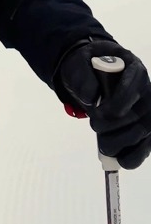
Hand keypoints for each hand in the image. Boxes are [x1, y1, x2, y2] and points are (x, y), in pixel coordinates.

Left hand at [56, 38, 150, 168]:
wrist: (90, 74)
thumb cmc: (87, 65)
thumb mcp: (78, 62)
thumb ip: (82, 76)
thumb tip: (91, 98)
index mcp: (132, 67)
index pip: (134, 84)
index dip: (119, 102)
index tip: (99, 112)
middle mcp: (145, 89)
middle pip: (140, 112)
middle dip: (115, 125)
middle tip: (95, 126)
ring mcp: (147, 110)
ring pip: (144, 131)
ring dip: (122, 142)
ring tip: (103, 145)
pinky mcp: (144, 128)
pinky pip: (146, 145)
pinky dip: (135, 156)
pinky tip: (122, 161)